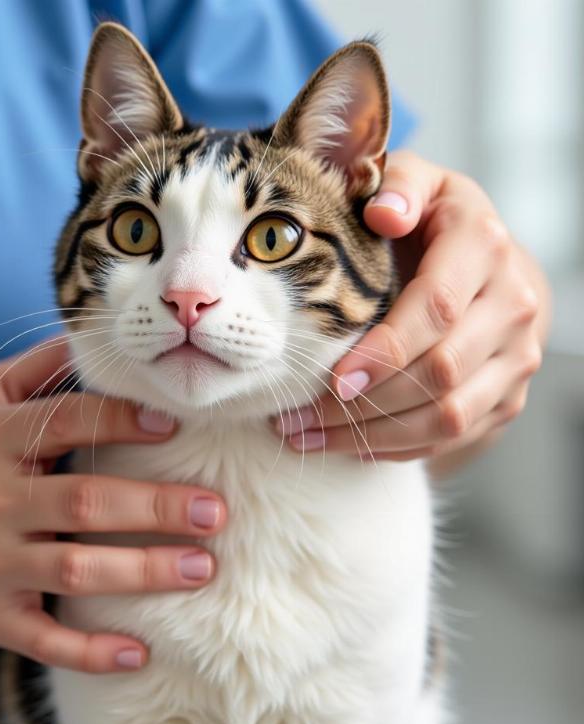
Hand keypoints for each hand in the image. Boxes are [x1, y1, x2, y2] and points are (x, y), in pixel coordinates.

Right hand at [0, 338, 225, 672]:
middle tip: (214, 511)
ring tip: (203, 567)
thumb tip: (93, 337)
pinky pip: (43, 639)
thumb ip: (35, 370)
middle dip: (157, 508)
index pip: (67, 422)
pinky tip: (139, 651)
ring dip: (145, 572)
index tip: (174, 423)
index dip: (122, 419)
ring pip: (77, 571)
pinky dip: (91, 651)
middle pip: (86, 502)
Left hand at [280, 151, 547, 462]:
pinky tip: (347, 445)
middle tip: (297, 419)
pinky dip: (397, 448)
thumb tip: (384, 214)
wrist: (493, 268)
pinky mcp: (507, 397)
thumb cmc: (433, 224)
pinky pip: (454, 438)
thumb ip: (398, 186)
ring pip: (449, 417)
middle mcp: (511, 305)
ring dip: (372, 436)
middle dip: (364, 404)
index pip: (434, 308)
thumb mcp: (418, 184)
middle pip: (440, 372)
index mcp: (482, 247)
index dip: (384, 350)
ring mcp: (516, 357)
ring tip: (307, 437)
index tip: (333, 379)